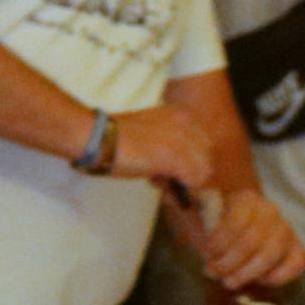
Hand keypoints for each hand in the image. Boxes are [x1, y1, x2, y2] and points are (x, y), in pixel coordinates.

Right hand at [96, 100, 216, 190]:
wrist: (97, 138)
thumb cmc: (116, 138)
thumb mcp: (150, 132)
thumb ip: (169, 144)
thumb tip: (180, 170)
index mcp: (180, 115)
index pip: (203, 145)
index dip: (188, 162)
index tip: (168, 169)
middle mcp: (186, 124)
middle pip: (207, 159)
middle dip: (188, 173)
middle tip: (162, 178)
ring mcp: (182, 140)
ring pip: (203, 172)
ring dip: (183, 183)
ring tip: (158, 180)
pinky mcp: (175, 157)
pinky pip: (194, 181)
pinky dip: (179, 188)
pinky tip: (156, 181)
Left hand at [183, 182, 304, 290]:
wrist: (231, 231)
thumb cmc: (212, 226)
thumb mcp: (197, 217)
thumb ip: (193, 209)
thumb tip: (187, 191)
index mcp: (246, 199)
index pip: (236, 222)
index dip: (220, 244)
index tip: (207, 255)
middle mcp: (270, 211)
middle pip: (253, 241)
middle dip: (230, 262)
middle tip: (214, 272)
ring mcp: (285, 229)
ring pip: (272, 255)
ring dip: (247, 273)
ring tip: (229, 281)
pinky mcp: (296, 248)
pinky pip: (296, 263)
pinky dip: (279, 276)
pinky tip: (259, 280)